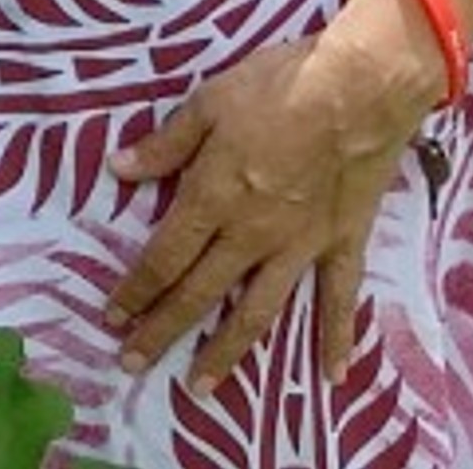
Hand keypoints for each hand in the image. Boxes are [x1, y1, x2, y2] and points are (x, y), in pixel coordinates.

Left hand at [101, 0, 441, 389]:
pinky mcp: (342, 243)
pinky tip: (333, 375)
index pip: (163, 257)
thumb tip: (118, 171)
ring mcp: (298, 245)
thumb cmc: (278, 86)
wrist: (360, 88)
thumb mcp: (208, 103)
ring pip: (256, 311)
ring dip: (226, 351)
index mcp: (212, 199)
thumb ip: (165, 145)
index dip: (135, 290)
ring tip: (201, 387)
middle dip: (162, 330)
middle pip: (198, 293)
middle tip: (133, 364)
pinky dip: (336, 337)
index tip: (112, 318)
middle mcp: (250, 234)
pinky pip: (339, 298)